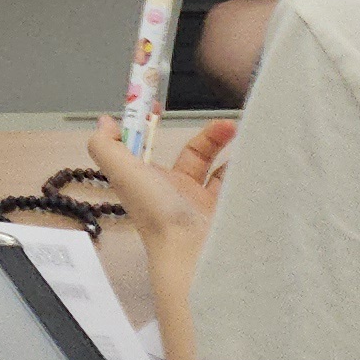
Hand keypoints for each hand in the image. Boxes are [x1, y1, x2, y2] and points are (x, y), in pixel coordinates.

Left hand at [87, 117, 234, 257]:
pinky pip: (240, 188)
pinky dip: (247, 172)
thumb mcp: (122, 173)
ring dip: (231, 153)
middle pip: (196, 157)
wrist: (195, 254)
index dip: (157, 127)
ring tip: (244, 135)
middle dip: (210, 137)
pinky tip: (255, 158)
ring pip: (222, 172)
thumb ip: (106, 146)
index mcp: (150, 182)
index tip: (163, 105)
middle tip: (226, 123)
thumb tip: (104, 122)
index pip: (153, 148)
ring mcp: (206, 205)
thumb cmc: (157, 213)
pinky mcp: (230, 214)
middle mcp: (177, 193)